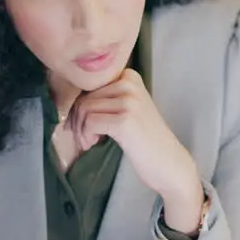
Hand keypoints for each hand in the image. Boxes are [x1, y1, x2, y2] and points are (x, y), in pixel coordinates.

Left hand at [69, 69, 203, 230]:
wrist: (169, 163)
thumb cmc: (146, 139)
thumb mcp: (129, 109)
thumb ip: (107, 99)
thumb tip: (70, 102)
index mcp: (130, 77)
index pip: (90, 85)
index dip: (82, 106)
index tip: (85, 124)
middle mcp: (130, 84)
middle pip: (85, 97)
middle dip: (78, 119)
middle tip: (86, 138)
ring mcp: (129, 101)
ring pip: (85, 108)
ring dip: (81, 129)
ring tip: (90, 142)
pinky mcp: (125, 121)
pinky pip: (90, 122)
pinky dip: (86, 136)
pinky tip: (93, 144)